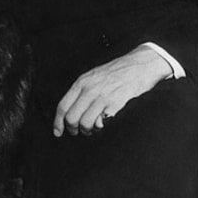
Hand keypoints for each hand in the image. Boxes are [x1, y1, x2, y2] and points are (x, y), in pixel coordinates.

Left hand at [53, 45, 171, 136]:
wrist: (140, 65)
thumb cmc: (117, 72)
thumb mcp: (94, 76)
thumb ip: (82, 90)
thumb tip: (71, 110)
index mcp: (81, 82)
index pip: (63, 106)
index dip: (58, 122)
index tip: (57, 132)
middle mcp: (89, 89)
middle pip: (71, 117)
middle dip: (72, 129)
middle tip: (77, 132)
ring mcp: (102, 97)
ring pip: (84, 123)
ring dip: (86, 131)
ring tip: (91, 129)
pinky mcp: (115, 104)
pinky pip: (100, 123)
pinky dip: (99, 127)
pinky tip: (103, 123)